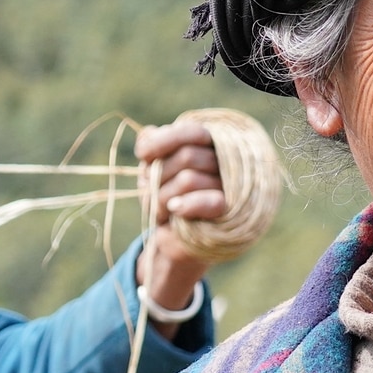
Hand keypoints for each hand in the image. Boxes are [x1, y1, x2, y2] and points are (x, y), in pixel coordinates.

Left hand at [133, 116, 224, 328]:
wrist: (175, 240)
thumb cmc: (166, 199)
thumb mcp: (152, 173)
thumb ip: (151, 149)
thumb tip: (148, 135)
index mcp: (211, 149)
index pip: (193, 132)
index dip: (165, 140)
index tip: (143, 155)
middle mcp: (225, 166)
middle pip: (186, 156)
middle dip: (160, 175)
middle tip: (152, 193)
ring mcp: (230, 190)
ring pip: (188, 179)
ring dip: (164, 196)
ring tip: (163, 209)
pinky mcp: (229, 215)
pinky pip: (210, 202)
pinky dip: (188, 205)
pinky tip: (175, 209)